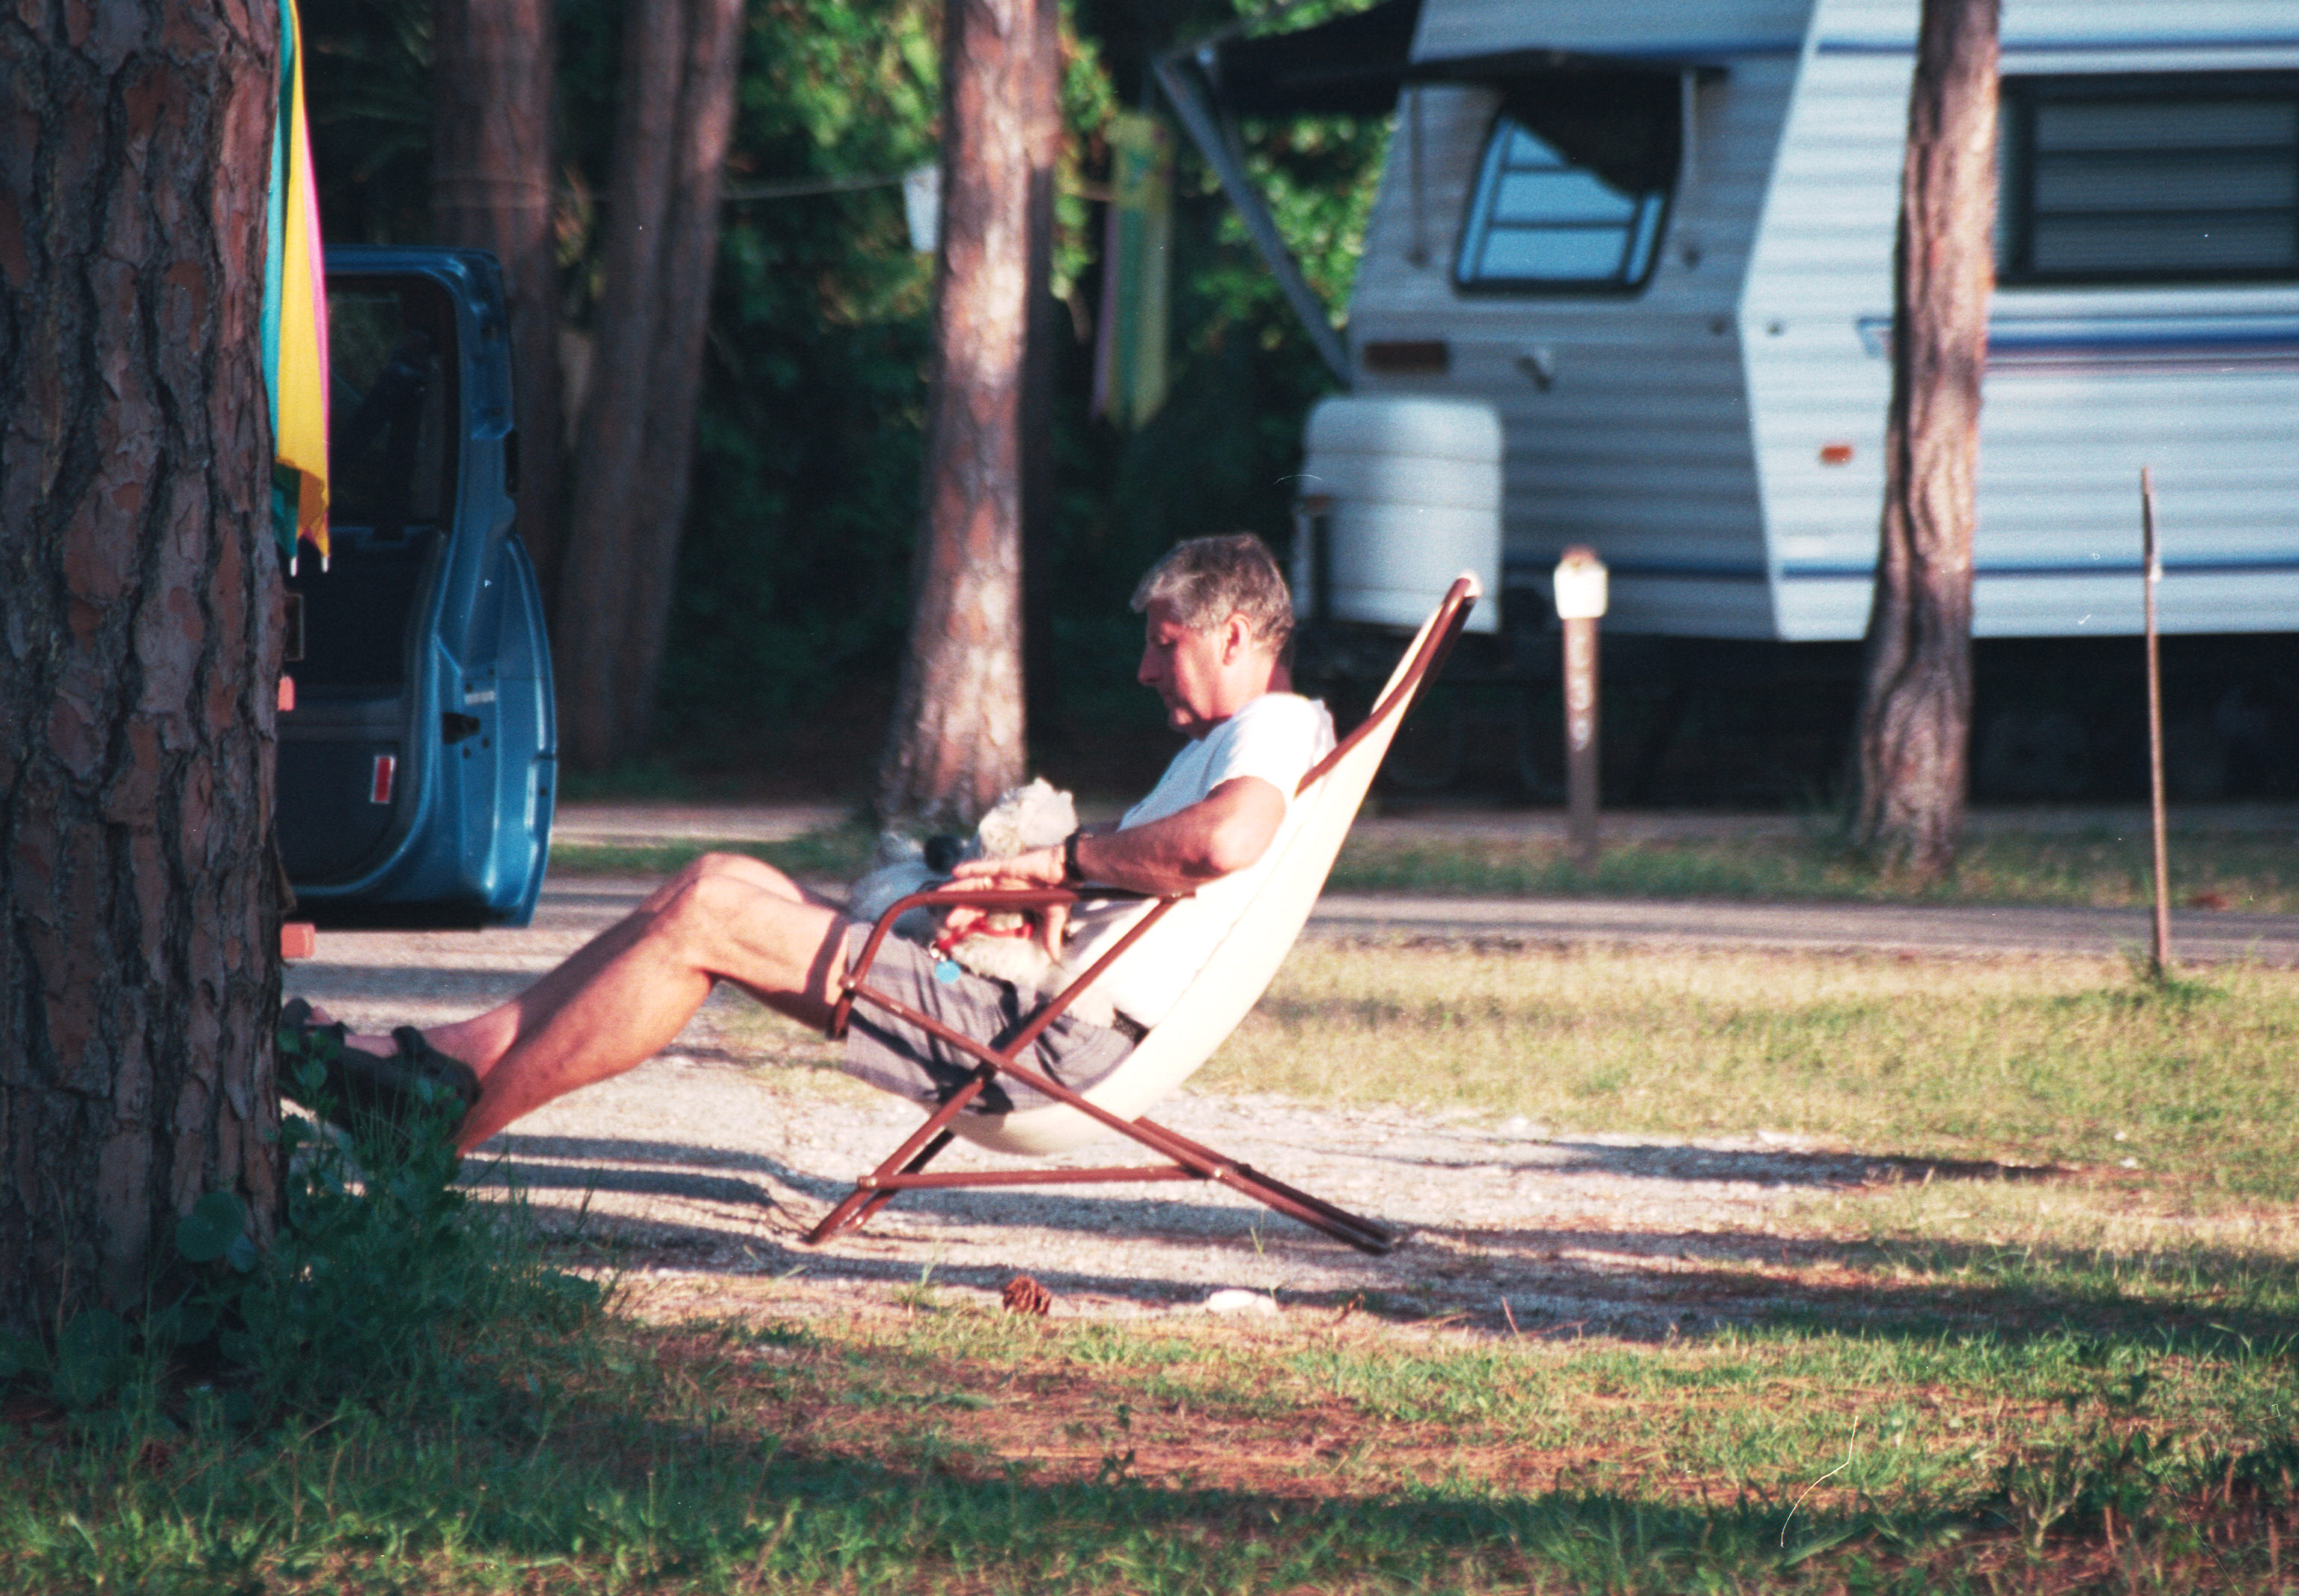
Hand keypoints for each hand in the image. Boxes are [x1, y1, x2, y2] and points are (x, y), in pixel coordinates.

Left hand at [948, 846, 1068, 954]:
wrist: (1070, 870)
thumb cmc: (1061, 890)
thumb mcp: (1054, 916)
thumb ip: (1050, 936)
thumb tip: (1055, 956)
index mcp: (1011, 898)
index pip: (985, 908)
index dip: (970, 916)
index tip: (957, 927)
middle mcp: (1003, 887)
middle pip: (976, 898)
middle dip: (961, 909)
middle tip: (948, 922)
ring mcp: (1003, 876)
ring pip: (976, 883)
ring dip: (959, 889)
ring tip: (941, 895)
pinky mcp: (1007, 866)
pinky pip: (986, 867)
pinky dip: (972, 868)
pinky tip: (956, 871)